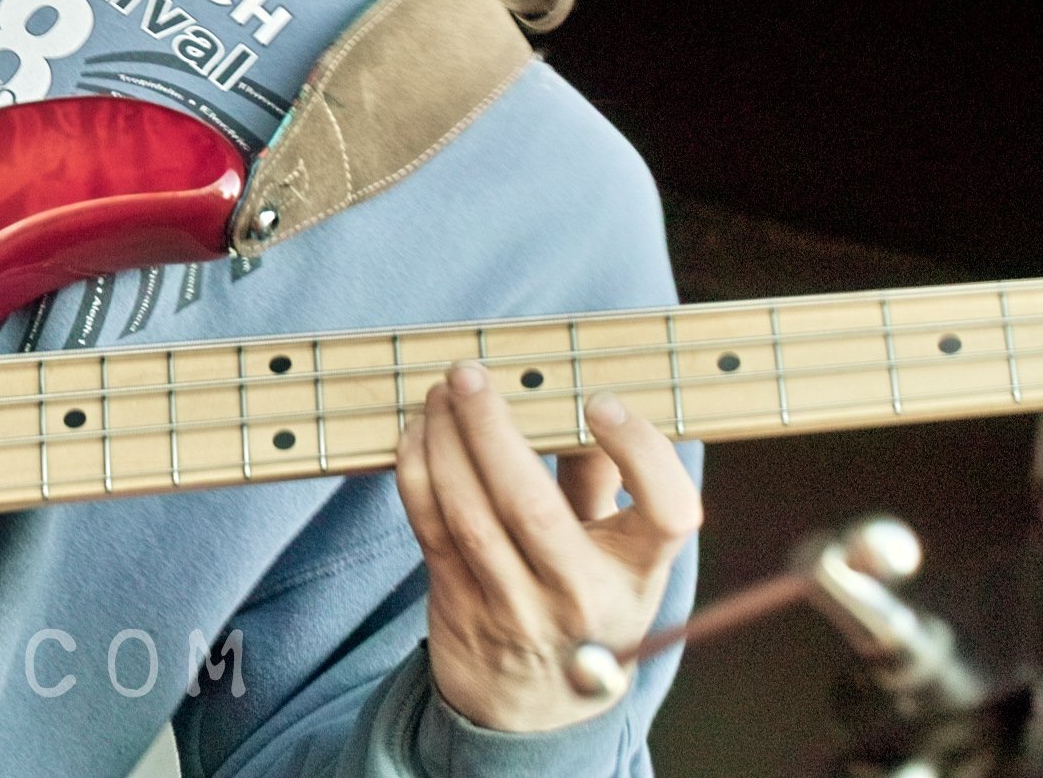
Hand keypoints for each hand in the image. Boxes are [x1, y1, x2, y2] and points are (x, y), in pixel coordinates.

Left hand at [394, 361, 699, 731]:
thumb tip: (579, 404)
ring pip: (468, 512)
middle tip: (469, 376)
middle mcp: (579, 594)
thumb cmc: (583, 606)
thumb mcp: (618, 557)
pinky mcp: (458, 601)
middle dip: (492, 429)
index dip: (641, 452)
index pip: (668, 515)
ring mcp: (514, 604)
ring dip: (444, 442)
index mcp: (637, 573)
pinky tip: (417, 432)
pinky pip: (429, 525)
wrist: (533, 709)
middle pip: (531, 506)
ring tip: (439, 394)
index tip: (600, 403)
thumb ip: (603, 482)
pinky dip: (417, 470)